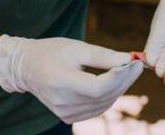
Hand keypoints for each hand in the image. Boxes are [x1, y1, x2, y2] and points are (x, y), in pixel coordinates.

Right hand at [0, 35, 143, 122]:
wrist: (27, 67)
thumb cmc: (51, 52)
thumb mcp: (76, 47)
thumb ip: (103, 56)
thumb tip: (129, 59)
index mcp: (61, 82)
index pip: (98, 87)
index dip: (120, 76)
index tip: (135, 62)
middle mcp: (62, 103)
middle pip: (104, 96)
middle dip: (125, 80)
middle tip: (137, 64)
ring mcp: (65, 113)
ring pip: (104, 104)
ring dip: (119, 88)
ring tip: (126, 70)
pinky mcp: (68, 117)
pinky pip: (97, 109)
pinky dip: (108, 96)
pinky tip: (112, 82)